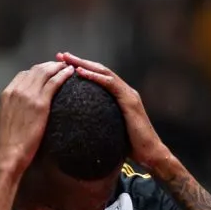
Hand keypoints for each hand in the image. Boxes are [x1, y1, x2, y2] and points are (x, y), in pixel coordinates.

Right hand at [0, 61, 74, 173]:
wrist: (8, 153)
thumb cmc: (4, 144)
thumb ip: (6, 112)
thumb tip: (8, 112)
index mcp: (7, 94)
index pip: (24, 75)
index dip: (36, 72)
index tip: (45, 72)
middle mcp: (17, 90)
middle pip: (36, 70)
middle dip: (49, 66)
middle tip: (60, 65)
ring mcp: (29, 95)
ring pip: (46, 72)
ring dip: (58, 67)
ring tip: (68, 66)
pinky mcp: (40, 103)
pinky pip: (54, 82)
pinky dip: (63, 75)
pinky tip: (70, 73)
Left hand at [57, 52, 172, 170]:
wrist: (150, 154)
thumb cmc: (129, 146)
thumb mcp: (109, 130)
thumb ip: (97, 122)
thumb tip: (78, 127)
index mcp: (119, 97)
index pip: (98, 78)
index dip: (80, 69)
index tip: (62, 65)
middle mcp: (124, 91)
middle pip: (99, 71)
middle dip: (79, 62)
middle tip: (61, 55)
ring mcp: (128, 94)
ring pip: (104, 73)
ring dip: (84, 64)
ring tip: (67, 59)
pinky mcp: (130, 100)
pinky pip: (110, 84)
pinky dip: (95, 76)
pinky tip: (80, 72)